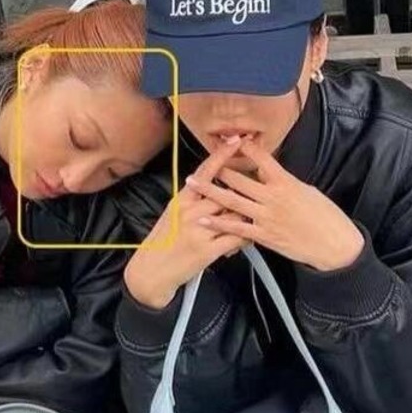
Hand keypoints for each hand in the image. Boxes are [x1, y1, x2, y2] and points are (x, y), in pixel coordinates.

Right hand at [124, 146, 246, 308]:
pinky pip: (235, 238)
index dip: (222, 154)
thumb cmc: (163, 244)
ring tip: (254, 220)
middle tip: (260, 187)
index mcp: (182, 200)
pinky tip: (249, 239)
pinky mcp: (207, 250)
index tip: (236, 140)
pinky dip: (245, 238)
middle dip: (244, 192)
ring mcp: (199, 230)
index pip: (205, 172)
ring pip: (235, 215)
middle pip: (226, 193)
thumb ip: (192, 202)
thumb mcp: (172, 216)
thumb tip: (213, 189)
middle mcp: (190, 212)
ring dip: (246, 218)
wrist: (151, 272)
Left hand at [186, 147, 364, 270]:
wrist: (333, 243)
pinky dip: (219, 224)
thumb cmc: (324, 217)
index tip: (233, 139)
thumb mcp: (306, 190)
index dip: (246, 148)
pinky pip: (237, 228)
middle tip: (202, 161)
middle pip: (240, 179)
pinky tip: (204, 220)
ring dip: (211, 191)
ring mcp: (266, 217)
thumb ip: (285, 182)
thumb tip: (269, 173)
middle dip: (219, 168)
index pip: (262, 159)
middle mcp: (273, 197)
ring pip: (233, 201)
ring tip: (194, 183)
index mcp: (286, 182)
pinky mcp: (264, 235)